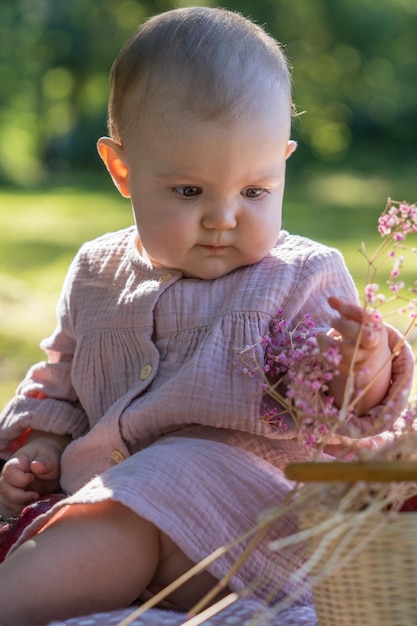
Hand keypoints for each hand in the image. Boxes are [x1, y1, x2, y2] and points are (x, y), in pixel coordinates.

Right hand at [0, 431, 68, 516]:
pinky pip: (11, 511)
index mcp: (15, 464)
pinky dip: (22, 511)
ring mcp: (9, 491)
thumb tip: (36, 465)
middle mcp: (7, 478)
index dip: (20, 479)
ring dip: (21, 505)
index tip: (32, 478)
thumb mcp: (50, 458)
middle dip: (20, 496)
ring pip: (6, 503)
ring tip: (36, 500)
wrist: (48, 468)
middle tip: (37, 495)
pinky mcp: (12, 502)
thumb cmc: (48, 460)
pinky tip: (33, 506)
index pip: (9, 473)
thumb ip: (44, 462)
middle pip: (4, 491)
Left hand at [318, 296, 391, 414]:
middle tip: (332, 320)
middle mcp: (373, 344)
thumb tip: (330, 299)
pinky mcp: (352, 370)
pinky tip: (321, 346)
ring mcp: (363, 359)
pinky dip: (325, 354)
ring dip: (328, 342)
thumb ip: (345, 308)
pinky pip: (336, 363)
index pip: (368, 318)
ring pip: (346, 353)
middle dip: (344, 326)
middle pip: (362, 336)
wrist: (369, 354)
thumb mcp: (357, 318)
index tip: (339, 308)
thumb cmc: (360, 329)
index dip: (353, 311)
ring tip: (320, 335)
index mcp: (376, 327)